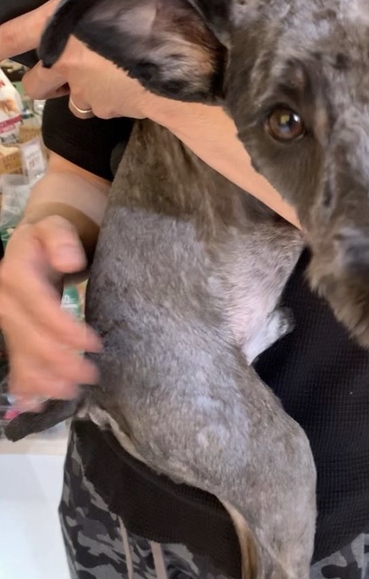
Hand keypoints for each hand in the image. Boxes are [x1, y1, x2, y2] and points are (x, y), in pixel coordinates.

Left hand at [0, 0, 151, 118]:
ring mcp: (84, 91)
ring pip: (73, 98)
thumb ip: (86, 7)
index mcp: (56, 27)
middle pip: (36, 84)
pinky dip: (110, 101)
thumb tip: (82, 11)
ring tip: (108, 78)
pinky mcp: (106, 110)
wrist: (176, 57)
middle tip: (65, 74)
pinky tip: (128, 86)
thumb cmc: (146, 13)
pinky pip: (101, 107)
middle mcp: (64, 63)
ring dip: (82, 92)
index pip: (11, 37)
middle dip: (47, 83)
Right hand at [0, 216, 101, 408]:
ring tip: (69, 393)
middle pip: (30, 337)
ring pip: (21, 354)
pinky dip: (24, 384)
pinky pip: (14, 361)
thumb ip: (61, 240)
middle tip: (90, 376)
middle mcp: (5, 301)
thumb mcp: (55, 228)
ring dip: (44, 378)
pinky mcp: (11, 332)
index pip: (41, 307)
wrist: (31, 244)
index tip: (95, 344)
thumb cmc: (49, 236)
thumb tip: (70, 261)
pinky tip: (34, 404)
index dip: (66, 329)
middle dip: (60, 361)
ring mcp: (5, 320)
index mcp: (16, 275)